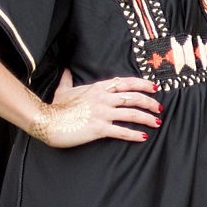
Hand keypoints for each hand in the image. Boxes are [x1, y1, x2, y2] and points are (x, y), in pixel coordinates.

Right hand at [30, 69, 161, 147]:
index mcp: (98, 88)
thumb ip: (68, 79)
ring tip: (157, 122)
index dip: (143, 85)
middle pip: (134, 98)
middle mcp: (103, 99)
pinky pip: (122, 131)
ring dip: (147, 118)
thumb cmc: (55, 107)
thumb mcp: (63, 89)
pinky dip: (134, 134)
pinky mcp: (99, 128)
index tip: (154, 88)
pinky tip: (143, 137)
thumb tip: (66, 69)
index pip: (126, 83)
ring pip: (132, 114)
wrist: (46, 121)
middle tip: (159, 108)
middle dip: (150, 103)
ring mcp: (102, 113)